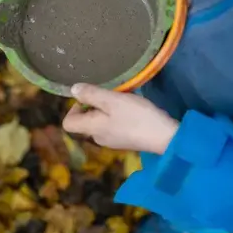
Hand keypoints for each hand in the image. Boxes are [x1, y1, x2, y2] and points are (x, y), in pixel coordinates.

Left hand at [62, 83, 178, 153]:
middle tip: (109, 95)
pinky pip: (113, 126)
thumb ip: (91, 94)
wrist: (164, 136)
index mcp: (91, 129)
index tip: (89, 97)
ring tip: (122, 100)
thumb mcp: (112, 100)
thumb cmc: (136, 116)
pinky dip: (118, 116)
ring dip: (107, 109)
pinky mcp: (126, 140)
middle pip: (85, 122)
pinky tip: (132, 109)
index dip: (73, 108)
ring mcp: (112, 141)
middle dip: (93, 106)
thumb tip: (73, 90)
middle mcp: (98, 138)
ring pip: (100, 122)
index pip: (68, 123)